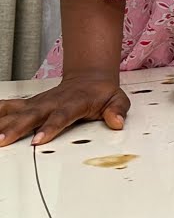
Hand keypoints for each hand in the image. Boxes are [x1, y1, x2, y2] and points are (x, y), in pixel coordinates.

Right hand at [0, 75, 128, 146]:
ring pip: (17, 112)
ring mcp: (39, 102)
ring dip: (2, 122)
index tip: (38, 140)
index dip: (50, 127)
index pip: (61, 116)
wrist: (90, 78)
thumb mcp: (117, 99)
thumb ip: (117, 110)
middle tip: (2, 140)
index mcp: (74, 103)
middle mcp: (52, 102)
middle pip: (32, 115)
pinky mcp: (30, 104)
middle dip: (16, 128)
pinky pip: (10, 107)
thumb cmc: (102, 92)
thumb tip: (117, 122)